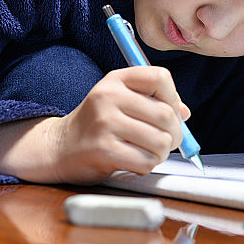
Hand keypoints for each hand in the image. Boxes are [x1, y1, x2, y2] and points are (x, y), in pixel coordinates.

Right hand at [0, 66, 190, 184]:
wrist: (58, 148)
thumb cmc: (98, 124)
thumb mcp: (120, 101)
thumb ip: (153, 102)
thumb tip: (185, 113)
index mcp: (116, 79)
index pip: (161, 78)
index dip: (174, 98)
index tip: (169, 113)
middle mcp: (109, 96)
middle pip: (166, 114)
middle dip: (174, 134)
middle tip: (167, 142)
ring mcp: (104, 122)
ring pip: (160, 141)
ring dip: (161, 153)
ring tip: (148, 152)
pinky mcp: (102, 149)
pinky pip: (145, 161)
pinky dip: (147, 165)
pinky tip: (135, 161)